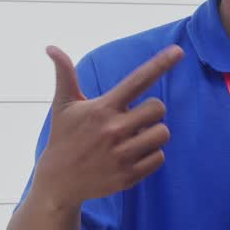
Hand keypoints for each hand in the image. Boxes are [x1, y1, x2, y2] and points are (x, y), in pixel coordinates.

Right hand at [30, 44, 183, 212]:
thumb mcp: (63, 105)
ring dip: (153, 134)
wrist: (58, 182)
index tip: (179, 51)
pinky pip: (159, 158)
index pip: (137, 80)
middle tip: (133, 119)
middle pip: (158, 108)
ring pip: (162, 134)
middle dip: (150, 111)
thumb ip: (64, 74)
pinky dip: (151, 155)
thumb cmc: (63, 137)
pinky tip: (132, 155)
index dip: (160, 64)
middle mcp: (114, 130)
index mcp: (102, 108)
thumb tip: (51, 47)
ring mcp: (122, 154)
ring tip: (132, 137)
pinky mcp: (128, 176)